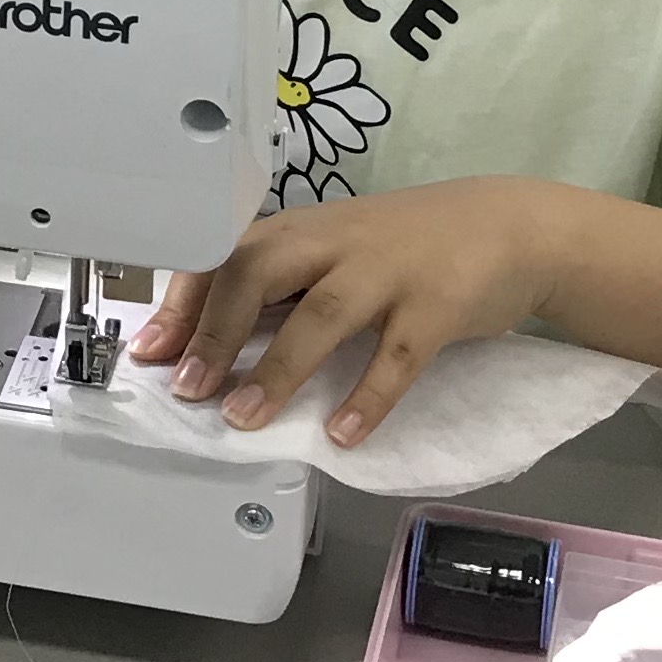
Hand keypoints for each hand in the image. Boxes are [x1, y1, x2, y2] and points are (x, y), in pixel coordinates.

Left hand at [128, 179, 581, 448]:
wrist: (511, 227)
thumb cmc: (408, 244)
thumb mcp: (336, 249)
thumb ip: (280, 285)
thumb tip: (206, 338)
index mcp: (304, 229)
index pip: (225, 255)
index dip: (183, 303)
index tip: (149, 352)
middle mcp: (338, 243)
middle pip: (260, 272)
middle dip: (215, 330)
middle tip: (188, 388)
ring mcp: (389, 272)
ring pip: (321, 315)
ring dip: (276, 369)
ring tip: (243, 418)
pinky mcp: (439, 305)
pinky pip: (397, 355)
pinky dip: (367, 396)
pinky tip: (341, 434)